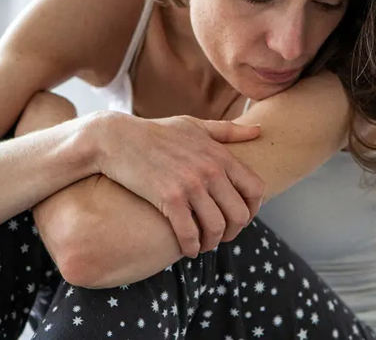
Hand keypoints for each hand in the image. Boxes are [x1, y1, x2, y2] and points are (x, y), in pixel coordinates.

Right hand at [88, 112, 265, 256]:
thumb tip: (259, 131)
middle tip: (220, 237)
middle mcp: (210, 169)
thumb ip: (227, 131)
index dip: (253, 210)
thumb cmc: (155, 132)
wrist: (117, 139)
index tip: (240, 218)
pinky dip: (191, 247)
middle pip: (239, 214)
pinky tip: (187, 250)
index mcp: (219, 154)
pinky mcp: (169, 198)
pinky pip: (189, 233)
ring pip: (216, 227)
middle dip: (233, 232)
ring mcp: (190, 184)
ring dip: (212, 243)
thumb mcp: (194, 125)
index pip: (255, 189)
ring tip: (203, 245)